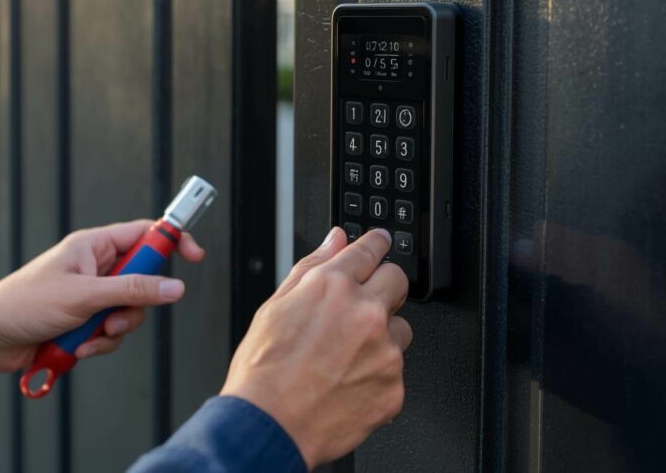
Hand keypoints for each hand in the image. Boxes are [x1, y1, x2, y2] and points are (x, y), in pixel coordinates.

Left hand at [0, 220, 204, 374]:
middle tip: (113, 316)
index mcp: (94, 246)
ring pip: (130, 311)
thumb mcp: (84, 296)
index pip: (145, 234)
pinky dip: (98, 344)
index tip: (195, 257)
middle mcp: (96, 268)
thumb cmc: (24, 304)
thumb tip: (175, 287)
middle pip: (143, 280)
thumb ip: (133, 290)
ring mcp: (92, 296)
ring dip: (113, 330)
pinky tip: (76, 348)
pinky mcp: (85, 321)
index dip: (173, 242)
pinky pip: (112, 332)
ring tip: (86, 337)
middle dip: (134, 306)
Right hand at [221, 227, 410, 468]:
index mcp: (333, 287)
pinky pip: (396, 371)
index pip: (370, 249)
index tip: (379, 243)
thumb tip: (335, 240)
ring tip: (346, 356)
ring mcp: (384, 352)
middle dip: (383, 288)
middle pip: (397, 281)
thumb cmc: (264, 372)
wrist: (267, 426)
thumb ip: (312, 266)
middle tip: (360, 308)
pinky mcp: (394, 387)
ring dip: (382, 336)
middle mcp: (365, 314)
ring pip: (401, 329)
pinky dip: (377, 376)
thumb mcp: (275, 307)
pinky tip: (349, 382)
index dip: (376, 244)